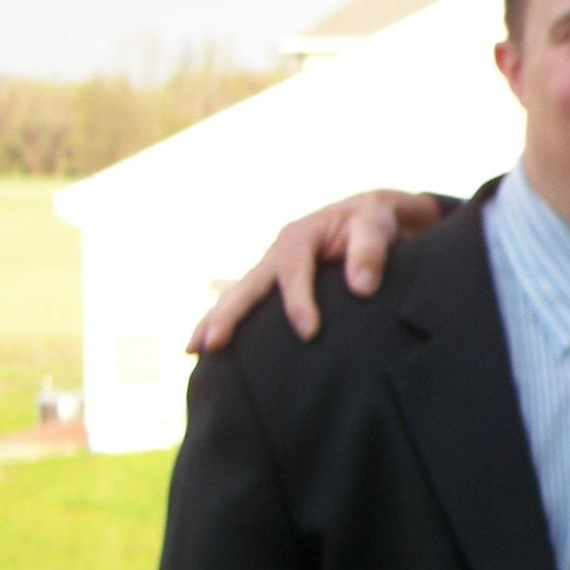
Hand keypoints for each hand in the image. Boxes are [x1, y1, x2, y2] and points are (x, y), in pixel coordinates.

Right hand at [186, 190, 443, 351]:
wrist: (365, 219)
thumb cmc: (372, 222)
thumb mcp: (375, 227)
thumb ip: (370, 252)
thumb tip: (362, 288)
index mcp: (298, 237)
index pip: (293, 272)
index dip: (299, 302)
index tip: (309, 332)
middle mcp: (276, 254)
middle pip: (247, 286)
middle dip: (228, 315)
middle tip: (213, 344)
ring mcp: (269, 271)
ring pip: (237, 297)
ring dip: (215, 322)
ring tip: (193, 350)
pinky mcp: (272, 287)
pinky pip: (244, 306)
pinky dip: (223, 323)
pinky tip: (205, 348)